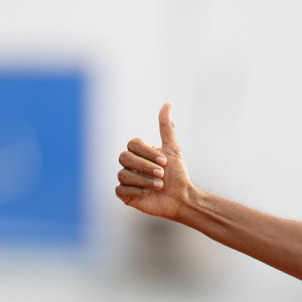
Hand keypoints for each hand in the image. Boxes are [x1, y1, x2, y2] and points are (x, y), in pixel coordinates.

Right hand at [116, 102, 190, 219]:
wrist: (181, 199)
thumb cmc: (178, 175)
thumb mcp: (173, 149)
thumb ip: (166, 127)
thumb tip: (169, 103)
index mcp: (140, 152)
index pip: (133, 144)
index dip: (148, 152)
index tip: (165, 161)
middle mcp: (130, 164)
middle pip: (124, 157)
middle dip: (145, 166)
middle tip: (162, 174)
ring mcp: (126, 179)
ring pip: (123, 174)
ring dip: (144, 180)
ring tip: (160, 186)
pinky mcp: (124, 194)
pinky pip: (120, 189)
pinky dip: (136, 191)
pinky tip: (148, 194)